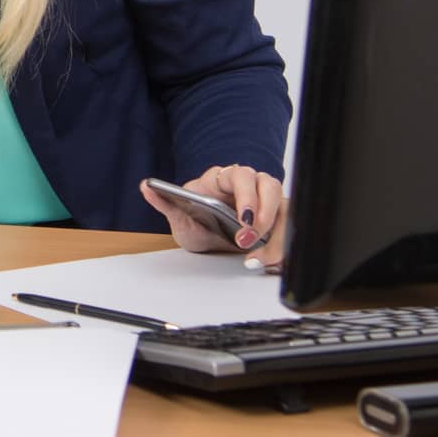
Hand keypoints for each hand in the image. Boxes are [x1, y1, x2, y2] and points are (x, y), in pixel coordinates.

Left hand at [140, 165, 287, 269]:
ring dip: (276, 237)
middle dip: (264, 216)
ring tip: (257, 260)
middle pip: (271, 188)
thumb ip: (165, 202)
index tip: (244, 219)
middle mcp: (250, 186)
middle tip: (248, 241)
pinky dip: (282, 248)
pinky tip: (268, 262)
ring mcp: (267, 202)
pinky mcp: (278, 221)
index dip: (247, 195)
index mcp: (223, 178)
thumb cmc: (195, 218)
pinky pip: (291, 230)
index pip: (242, 175)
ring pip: (286, 211)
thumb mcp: (179, 215)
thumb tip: (145, 186)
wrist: (206, 234)